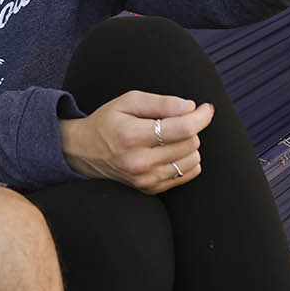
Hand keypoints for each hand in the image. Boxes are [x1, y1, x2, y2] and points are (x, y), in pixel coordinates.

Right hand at [58, 90, 214, 194]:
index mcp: (132, 136)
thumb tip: (191, 107)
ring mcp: (145, 179)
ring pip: (192, 160)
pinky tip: (170, 151)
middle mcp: (139, 162)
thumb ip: (161, 102)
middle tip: (177, 119)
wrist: (83, 152)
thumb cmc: (108, 121)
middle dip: (190, 127)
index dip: (201, 117)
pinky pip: (187, 174)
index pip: (183, 129)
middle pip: (191, 143)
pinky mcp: (150, 189)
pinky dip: (185, 160)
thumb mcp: (128, 101)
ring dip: (189, 144)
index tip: (205, 108)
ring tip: (170, 136)